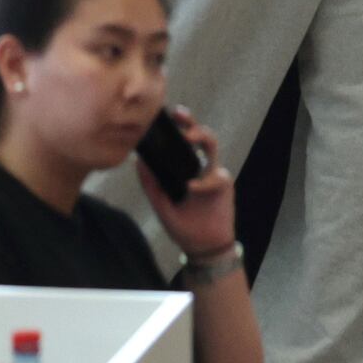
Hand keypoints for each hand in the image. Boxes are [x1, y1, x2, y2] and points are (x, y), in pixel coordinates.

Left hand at [140, 108, 238, 249]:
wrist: (202, 248)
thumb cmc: (183, 226)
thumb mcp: (161, 205)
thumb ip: (151, 184)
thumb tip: (137, 162)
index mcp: (184, 168)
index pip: (181, 141)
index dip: (175, 127)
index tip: (163, 114)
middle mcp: (199, 166)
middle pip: (198, 135)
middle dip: (190, 121)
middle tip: (179, 114)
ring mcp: (213, 174)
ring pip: (212, 146)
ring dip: (202, 136)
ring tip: (189, 136)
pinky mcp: (224, 186)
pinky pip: (218, 176)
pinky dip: (205, 181)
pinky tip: (192, 187)